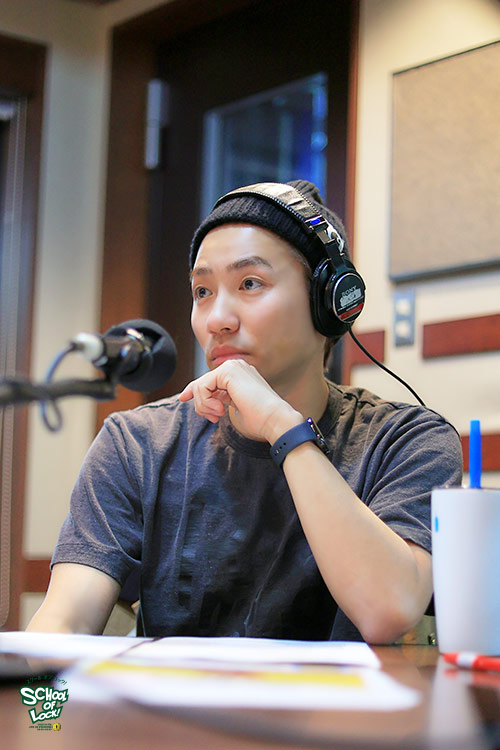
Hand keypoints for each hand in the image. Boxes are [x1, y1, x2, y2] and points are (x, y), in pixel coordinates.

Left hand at [178, 359, 301, 442]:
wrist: (274, 419)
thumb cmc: (260, 419)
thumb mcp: (233, 407)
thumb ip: (219, 399)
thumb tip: (201, 399)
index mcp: (240, 374)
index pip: (210, 379)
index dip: (194, 389)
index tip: (183, 398)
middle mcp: (236, 366)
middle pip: (202, 382)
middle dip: (201, 403)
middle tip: (213, 418)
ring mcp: (232, 366)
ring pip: (201, 385)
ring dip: (204, 405)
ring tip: (217, 415)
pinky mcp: (227, 371)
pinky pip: (202, 386)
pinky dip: (205, 402)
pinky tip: (219, 410)